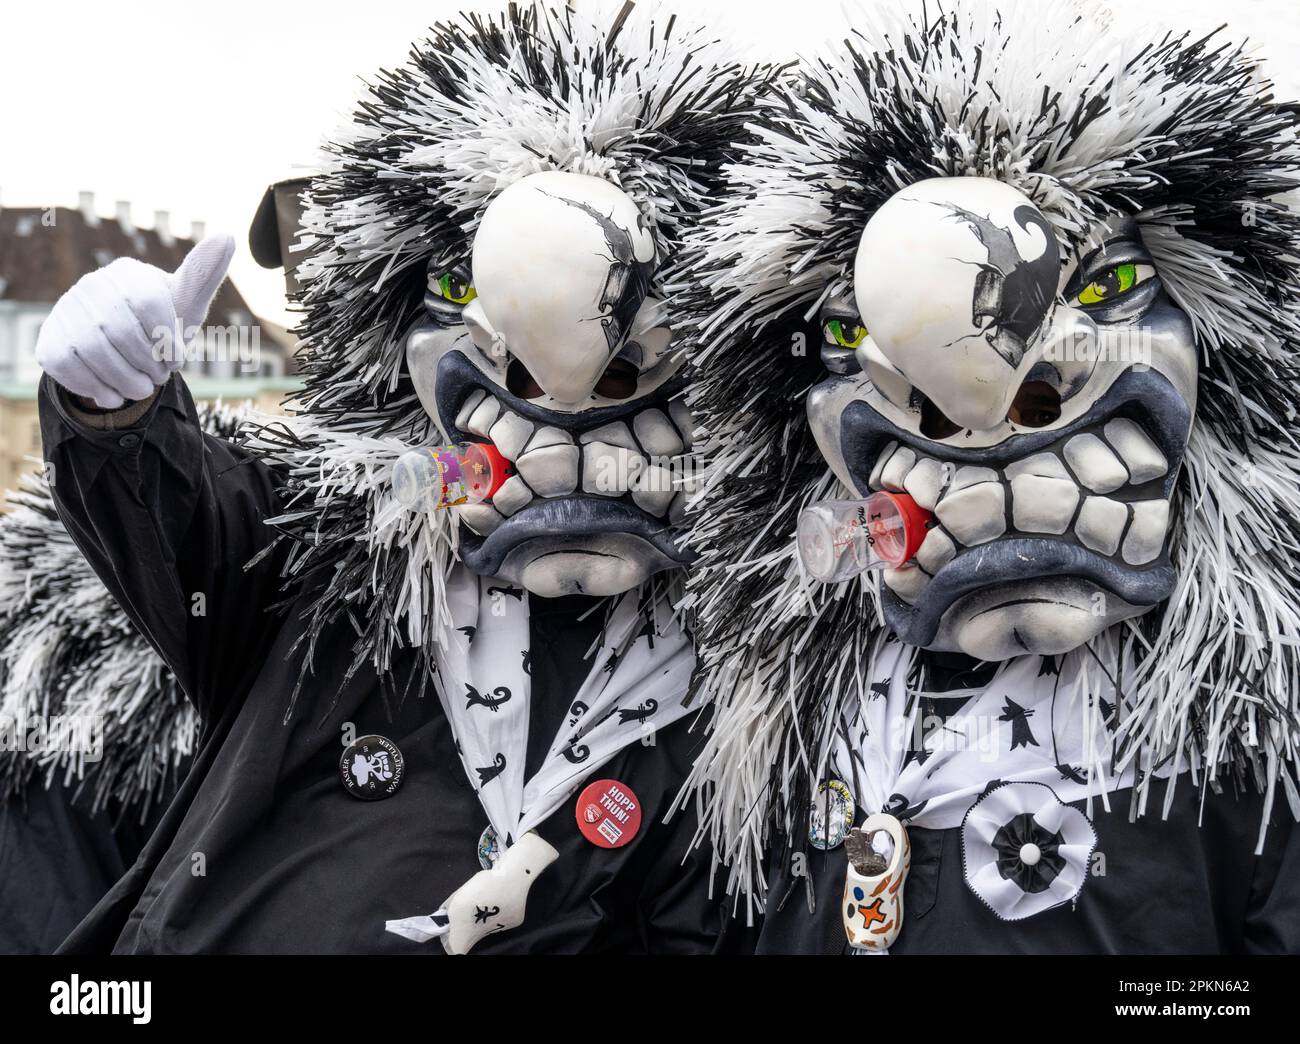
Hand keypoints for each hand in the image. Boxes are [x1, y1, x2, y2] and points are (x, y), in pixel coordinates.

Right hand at [35, 235, 234, 408]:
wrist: (122, 356)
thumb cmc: (161, 327)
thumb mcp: (186, 305)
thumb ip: (203, 274)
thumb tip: (227, 235)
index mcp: (128, 274)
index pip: (147, 302)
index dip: (167, 340)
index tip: (177, 360)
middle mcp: (91, 286)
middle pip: (119, 330)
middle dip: (148, 364)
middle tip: (159, 378)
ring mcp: (67, 312)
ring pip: (92, 350)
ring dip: (125, 380)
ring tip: (141, 389)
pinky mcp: (49, 340)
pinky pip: (67, 366)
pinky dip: (96, 388)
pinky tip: (114, 395)